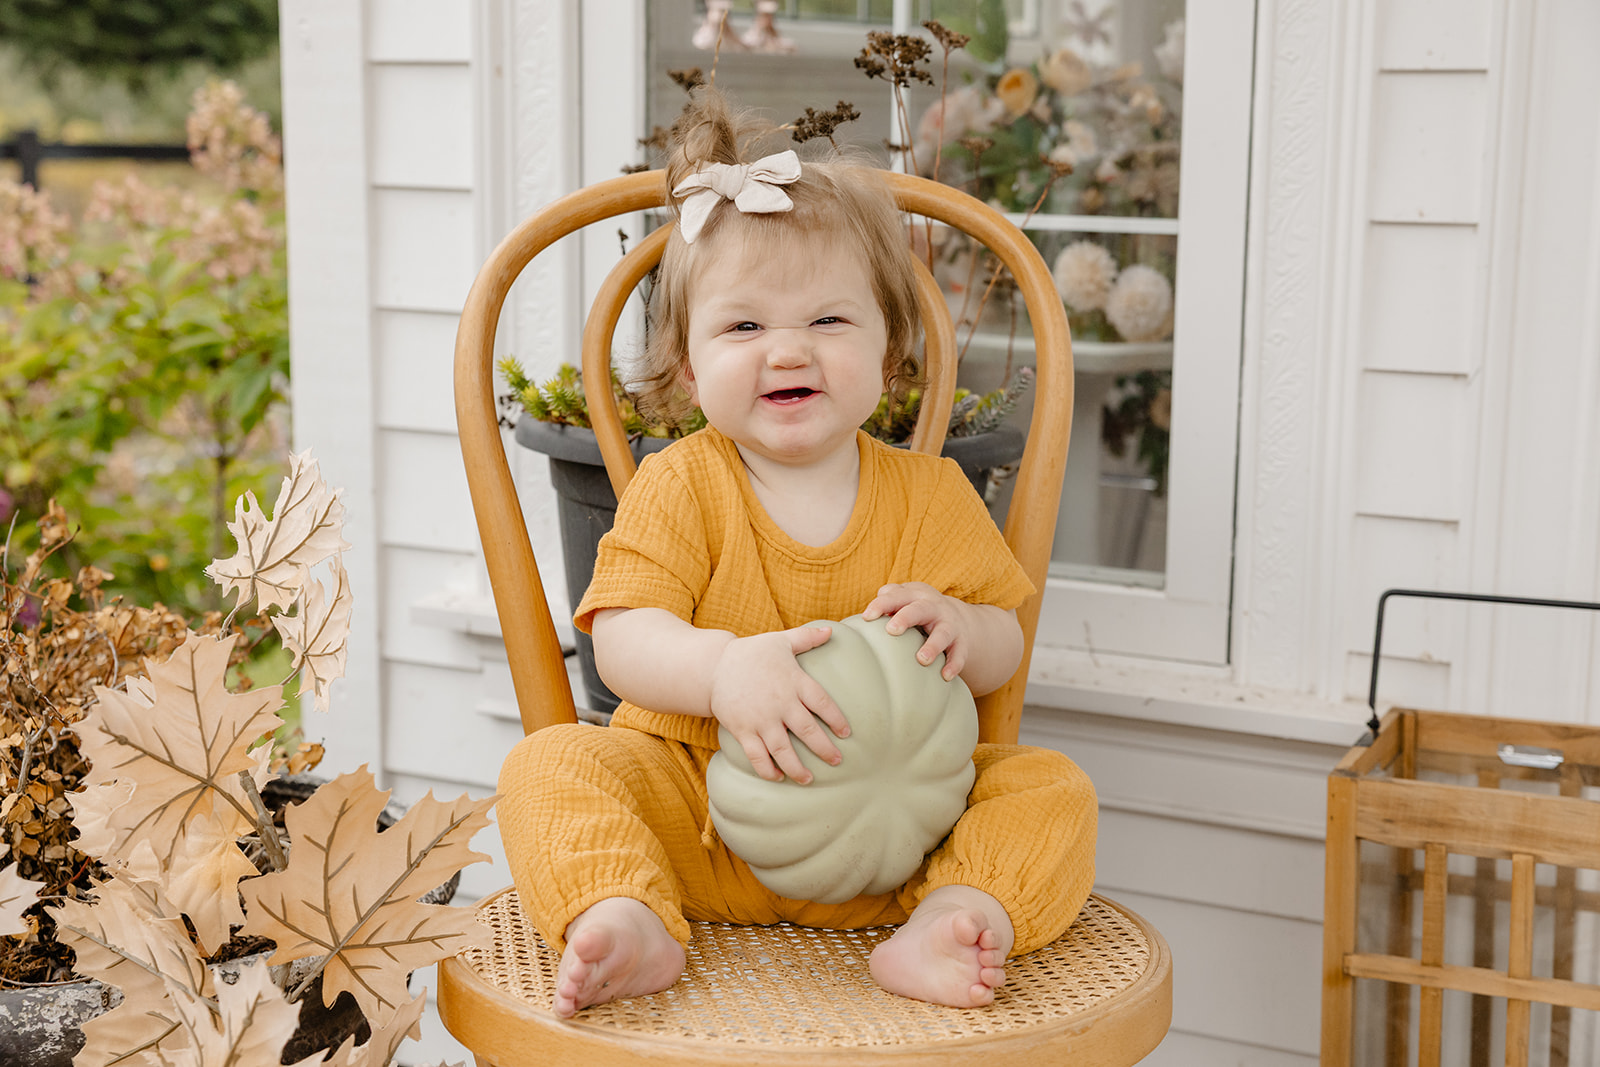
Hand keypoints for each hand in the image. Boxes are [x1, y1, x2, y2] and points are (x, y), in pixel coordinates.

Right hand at [709, 626, 850, 784]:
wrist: (713, 666)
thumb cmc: (751, 653)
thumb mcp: (780, 640)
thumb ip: (807, 637)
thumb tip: (832, 631)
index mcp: (793, 681)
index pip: (822, 702)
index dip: (836, 719)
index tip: (846, 733)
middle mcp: (780, 703)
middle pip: (808, 730)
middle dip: (824, 749)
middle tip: (837, 761)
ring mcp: (760, 718)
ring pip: (783, 749)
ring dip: (797, 768)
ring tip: (809, 780)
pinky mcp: (742, 730)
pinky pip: (757, 756)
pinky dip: (767, 770)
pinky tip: (777, 777)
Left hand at [862, 582, 977, 680]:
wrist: (957, 618)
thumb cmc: (918, 610)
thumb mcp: (904, 600)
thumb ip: (887, 602)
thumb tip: (866, 617)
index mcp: (915, 595)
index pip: (896, 596)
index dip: (882, 604)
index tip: (867, 617)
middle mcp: (933, 607)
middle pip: (919, 609)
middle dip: (906, 617)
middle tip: (892, 630)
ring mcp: (949, 624)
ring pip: (943, 633)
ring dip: (933, 645)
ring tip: (922, 659)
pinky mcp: (961, 641)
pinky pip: (959, 653)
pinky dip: (953, 664)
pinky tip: (945, 676)